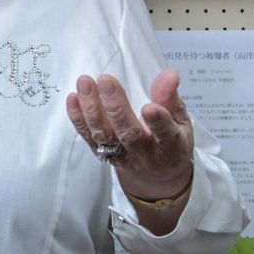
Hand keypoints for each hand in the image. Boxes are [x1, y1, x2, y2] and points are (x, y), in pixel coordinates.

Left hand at [66, 70, 193, 200]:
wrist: (155, 178)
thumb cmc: (170, 144)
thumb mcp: (181, 123)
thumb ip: (171, 99)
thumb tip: (169, 74)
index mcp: (170, 146)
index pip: (166, 135)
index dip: (158, 123)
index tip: (149, 107)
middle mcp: (144, 154)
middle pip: (128, 133)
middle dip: (116, 107)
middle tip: (106, 80)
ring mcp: (121, 156)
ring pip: (104, 134)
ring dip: (92, 108)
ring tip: (85, 82)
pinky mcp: (103, 155)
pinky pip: (89, 137)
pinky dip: (78, 119)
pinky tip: (72, 98)